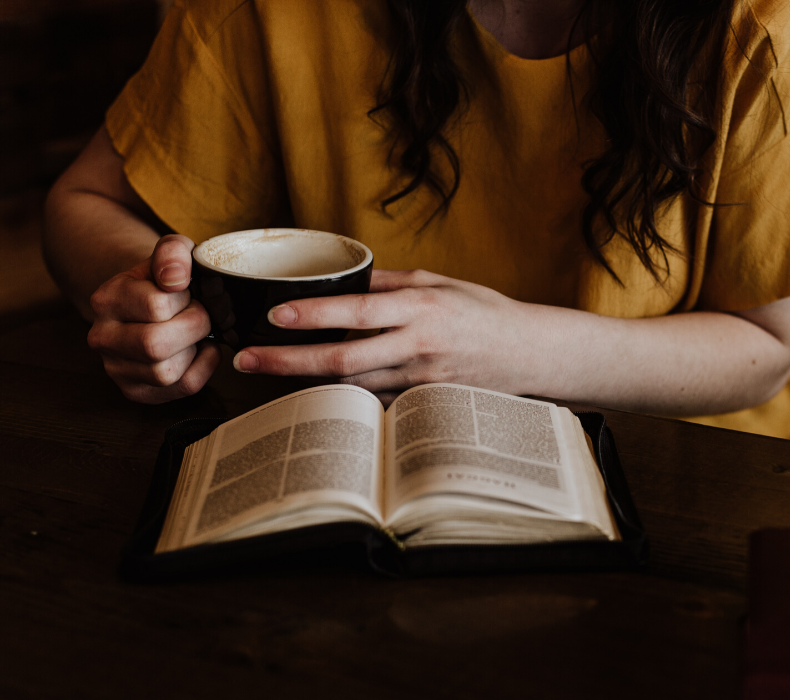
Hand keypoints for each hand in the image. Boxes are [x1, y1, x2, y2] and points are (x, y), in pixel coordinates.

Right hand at [87, 234, 220, 402]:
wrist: (151, 302)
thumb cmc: (165, 280)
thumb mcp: (171, 254)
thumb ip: (173, 253)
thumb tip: (175, 278)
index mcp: (106, 300)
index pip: (156, 306)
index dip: (185, 299)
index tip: (187, 293)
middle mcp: (102, 337)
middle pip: (155, 345)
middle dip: (193, 327)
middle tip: (200, 315)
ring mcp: (116, 369)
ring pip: (166, 372)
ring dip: (194, 349)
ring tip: (194, 332)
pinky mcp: (136, 391)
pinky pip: (181, 387)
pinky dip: (203, 368)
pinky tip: (200, 350)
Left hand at [231, 270, 537, 399]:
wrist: (528, 354)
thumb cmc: (483, 312)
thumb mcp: (439, 281)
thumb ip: (390, 281)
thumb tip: (342, 277)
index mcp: (421, 307)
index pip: (358, 310)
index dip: (314, 315)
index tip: (275, 316)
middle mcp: (419, 345)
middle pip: (343, 359)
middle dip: (288, 361)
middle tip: (246, 360)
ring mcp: (421, 380)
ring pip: (352, 386)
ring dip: (306, 382)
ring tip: (265, 374)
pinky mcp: (423, 403)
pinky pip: (373, 402)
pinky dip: (342, 397)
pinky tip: (313, 392)